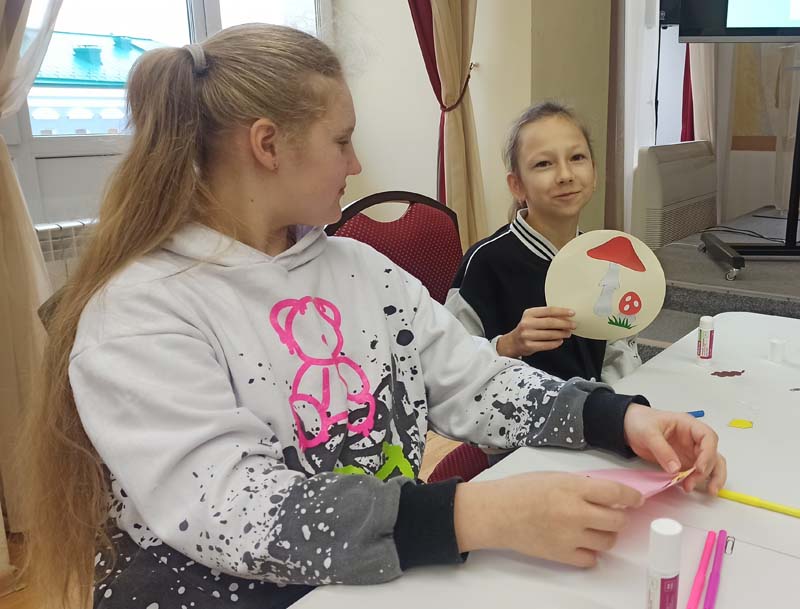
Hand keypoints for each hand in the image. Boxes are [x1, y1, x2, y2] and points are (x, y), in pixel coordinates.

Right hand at [454, 472, 642, 567]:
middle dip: (619, 516)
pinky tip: (581, 542)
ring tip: (593, 527)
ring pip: (608, 541)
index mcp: (573, 487)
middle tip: (611, 513)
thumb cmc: (520, 490)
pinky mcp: (562, 554)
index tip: (636, 499)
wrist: (497, 513)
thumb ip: (581, 485)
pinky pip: (591, 559)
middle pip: (618, 520)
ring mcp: (570, 536)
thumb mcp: (554, 476)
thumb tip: (606, 494)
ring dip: (606, 534)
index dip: (632, 497)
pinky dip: (590, 551)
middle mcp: (575, 512)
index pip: (617, 493)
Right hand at [496, 307, 575, 357]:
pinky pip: (546, 345)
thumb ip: (546, 316)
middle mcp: (527, 323)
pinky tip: (560, 340)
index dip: (562, 311)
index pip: (548, 310)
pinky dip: (555, 343)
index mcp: (529, 313)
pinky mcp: (529, 346)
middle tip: (573, 325)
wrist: (513, 342)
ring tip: (568, 333)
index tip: (572, 313)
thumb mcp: (533, 318)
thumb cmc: (527, 329)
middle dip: (564, 324)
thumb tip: (566, 317)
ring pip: (550, 334)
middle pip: (550, 322)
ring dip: (562, 334)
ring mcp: (527, 335)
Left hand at [623, 404, 726, 494]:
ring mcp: (691, 451)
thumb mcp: (648, 432)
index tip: (699, 468)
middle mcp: (694, 439)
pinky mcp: (685, 462)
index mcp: (688, 425)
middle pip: (713, 454)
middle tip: (694, 482)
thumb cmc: (641, 422)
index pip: (708, 437)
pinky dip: (700, 480)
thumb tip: (675, 468)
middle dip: (709, 470)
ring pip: (712, 464)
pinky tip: (692, 487)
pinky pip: (698, 472)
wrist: (629, 427)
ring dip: (712, 478)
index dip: (708, 453)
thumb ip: (662, 449)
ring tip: (709, 492)